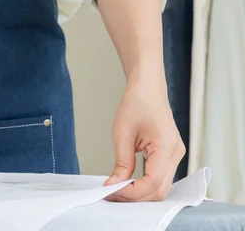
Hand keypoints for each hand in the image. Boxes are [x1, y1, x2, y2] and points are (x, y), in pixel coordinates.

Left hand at [103, 78, 184, 201]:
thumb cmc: (136, 104)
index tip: (111, 192)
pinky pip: (160, 177)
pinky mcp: (171, 156)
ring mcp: (176, 155)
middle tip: (110, 194)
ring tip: (116, 189)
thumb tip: (114, 186)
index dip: (131, 192)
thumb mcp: (122, 134)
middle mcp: (176, 154)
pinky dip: (144, 184)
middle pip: (159, 190)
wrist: (148, 89)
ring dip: (139, 193)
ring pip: (161, 187)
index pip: (152, 182)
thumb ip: (121, 164)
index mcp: (166, 146)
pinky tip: (128, 183)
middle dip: (135, 196)